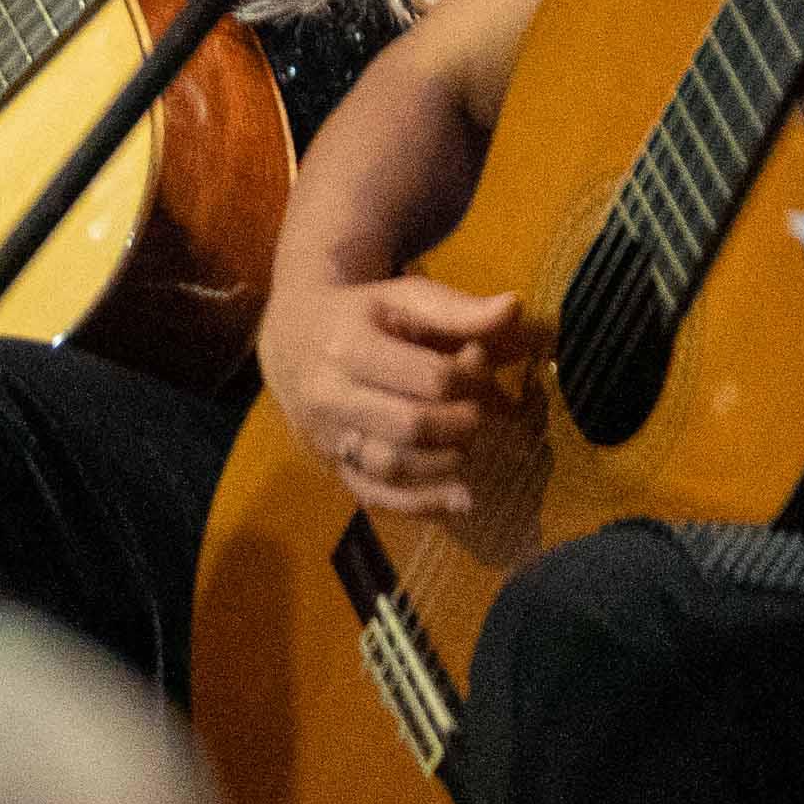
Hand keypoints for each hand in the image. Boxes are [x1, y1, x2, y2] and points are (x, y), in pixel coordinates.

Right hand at [260, 255, 541, 520]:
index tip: (477, 365)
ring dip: (447, 460)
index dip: (472, 377)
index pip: (431, 379)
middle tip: (475, 409)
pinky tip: (462, 500)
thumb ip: (458, 309)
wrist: (290, 339)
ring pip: (394, 466)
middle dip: (462, 422)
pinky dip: (422, 504)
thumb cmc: (358, 315)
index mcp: (348, 347)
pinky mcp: (330, 465)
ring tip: (464, 441)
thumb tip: (514, 307)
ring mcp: (326, 436)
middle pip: (413, 426)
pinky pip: (376, 497)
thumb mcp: (403, 299)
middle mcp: (328, 396)